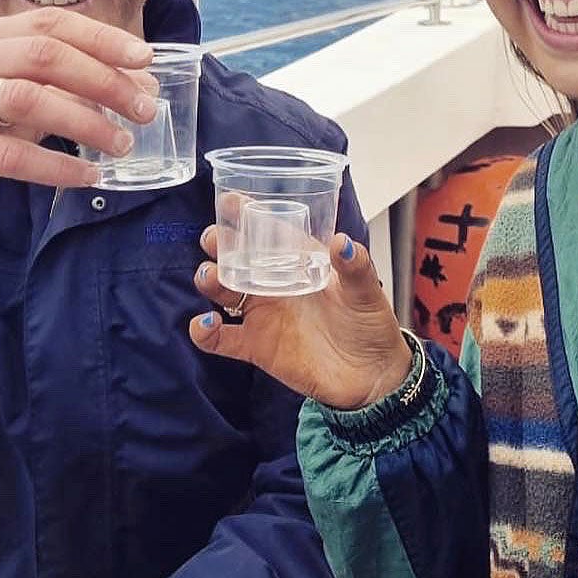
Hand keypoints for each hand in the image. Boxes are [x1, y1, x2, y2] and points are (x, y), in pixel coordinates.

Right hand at [0, 7, 157, 244]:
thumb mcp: (10, 95)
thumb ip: (64, 87)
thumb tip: (137, 86)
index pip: (50, 24)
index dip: (101, 38)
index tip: (145, 57)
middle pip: (43, 55)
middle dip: (103, 79)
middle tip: (143, 108)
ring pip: (27, 99)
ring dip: (84, 121)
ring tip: (122, 143)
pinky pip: (7, 154)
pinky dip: (54, 165)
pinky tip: (86, 176)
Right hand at [190, 228, 413, 409]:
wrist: (372, 375)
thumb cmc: (370, 325)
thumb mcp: (367, 291)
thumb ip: (355, 267)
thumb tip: (342, 243)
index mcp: (299, 261)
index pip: (267, 229)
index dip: (245, 213)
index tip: (231, 201)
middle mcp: (275, 283)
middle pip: (235, 256)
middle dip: (218, 243)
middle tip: (214, 239)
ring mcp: (263, 314)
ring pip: (223, 290)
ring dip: (210, 279)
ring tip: (213, 277)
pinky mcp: (256, 346)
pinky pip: (220, 339)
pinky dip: (205, 332)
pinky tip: (206, 324)